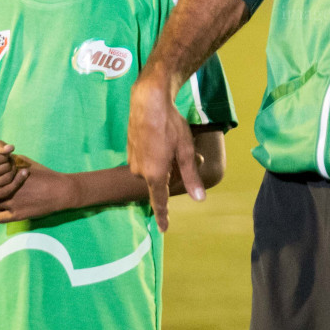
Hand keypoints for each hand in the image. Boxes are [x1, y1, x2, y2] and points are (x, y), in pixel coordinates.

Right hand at [0, 139, 27, 205]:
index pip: (1, 158)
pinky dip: (14, 185)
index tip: (6, 153)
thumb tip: (11, 149)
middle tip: (10, 160)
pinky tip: (20, 177)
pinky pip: (3, 193)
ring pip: (6, 182)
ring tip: (11, 167)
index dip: (7, 154)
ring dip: (14, 173)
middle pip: (5, 170)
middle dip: (11, 163)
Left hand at [0, 158, 78, 222]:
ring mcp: (12, 202)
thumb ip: (13, 160)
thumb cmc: (45, 175)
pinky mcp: (17, 215)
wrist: (60, 191)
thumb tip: (0, 158)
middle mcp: (8, 188)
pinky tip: (4, 211)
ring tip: (0, 201)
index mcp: (10, 174)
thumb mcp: (28, 163)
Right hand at [127, 70, 202, 231]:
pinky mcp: (129, 149)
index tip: (164, 228)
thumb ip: (191, 176)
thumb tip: (200, 199)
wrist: (148, 101)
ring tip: (171, 141)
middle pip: (160, 181)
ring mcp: (132, 160)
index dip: (163, 215)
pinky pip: (145, 159)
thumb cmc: (170, 125)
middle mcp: (140, 171)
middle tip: (182, 151)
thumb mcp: (185, 150)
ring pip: (153, 169)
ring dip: (164, 161)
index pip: (159, 201)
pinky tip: (160, 137)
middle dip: (173, 171)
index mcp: (154, 174)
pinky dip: (155, 153)